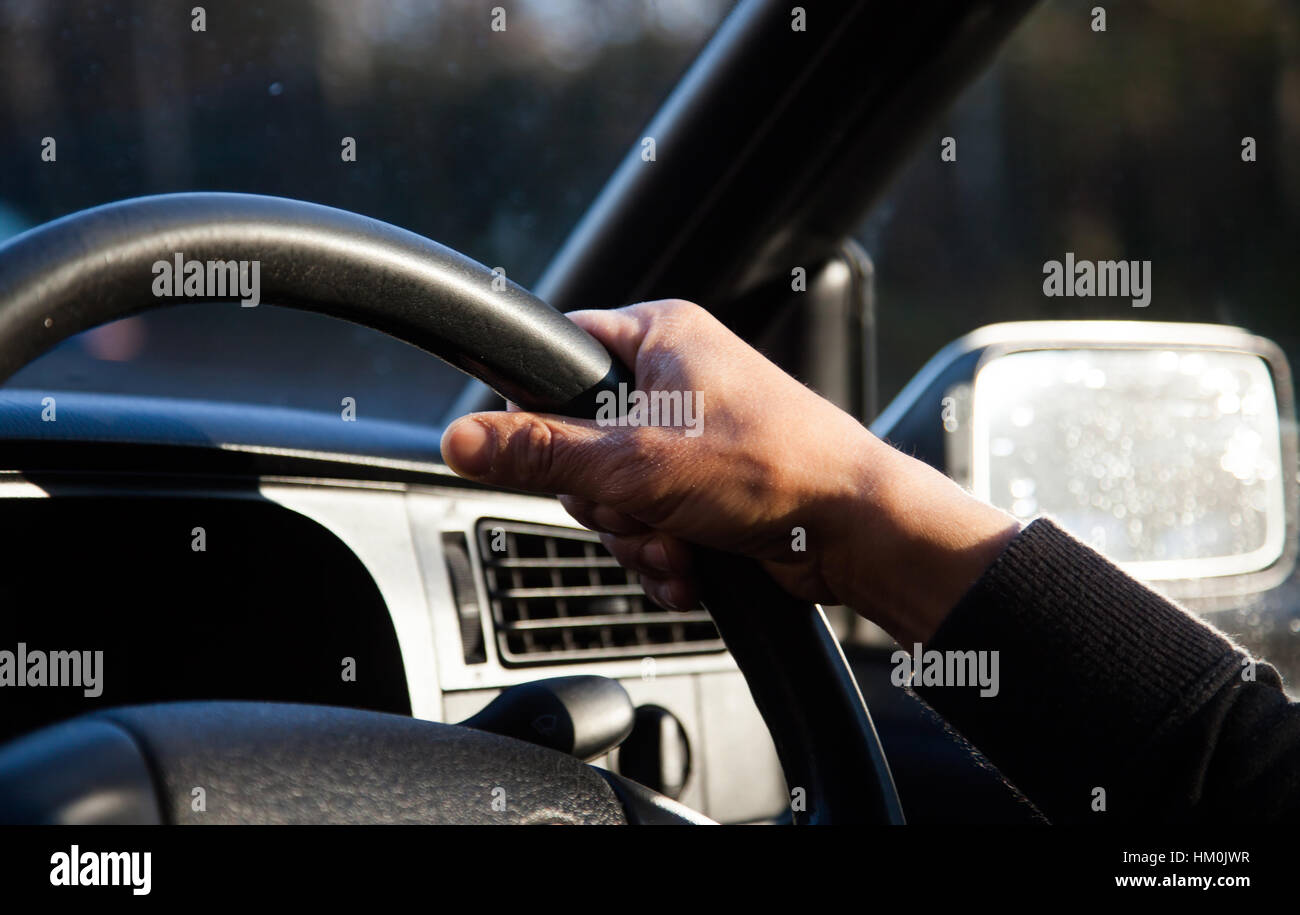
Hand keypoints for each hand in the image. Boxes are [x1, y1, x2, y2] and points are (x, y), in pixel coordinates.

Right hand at [440, 299, 1019, 643]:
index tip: (551, 457)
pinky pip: (649, 519)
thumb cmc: (777, 469)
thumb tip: (463, 440)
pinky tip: (690, 565)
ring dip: (636, 534)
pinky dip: (662, 550)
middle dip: (606, 499)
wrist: (858, 532)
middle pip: (579, 441)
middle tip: (640, 510)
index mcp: (660, 336)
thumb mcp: (636, 463)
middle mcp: (676, 378)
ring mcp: (693, 434)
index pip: (559, 354)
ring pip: (613, 492)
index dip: (542, 414)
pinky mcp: (707, 485)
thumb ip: (542, 453)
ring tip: (678, 544)